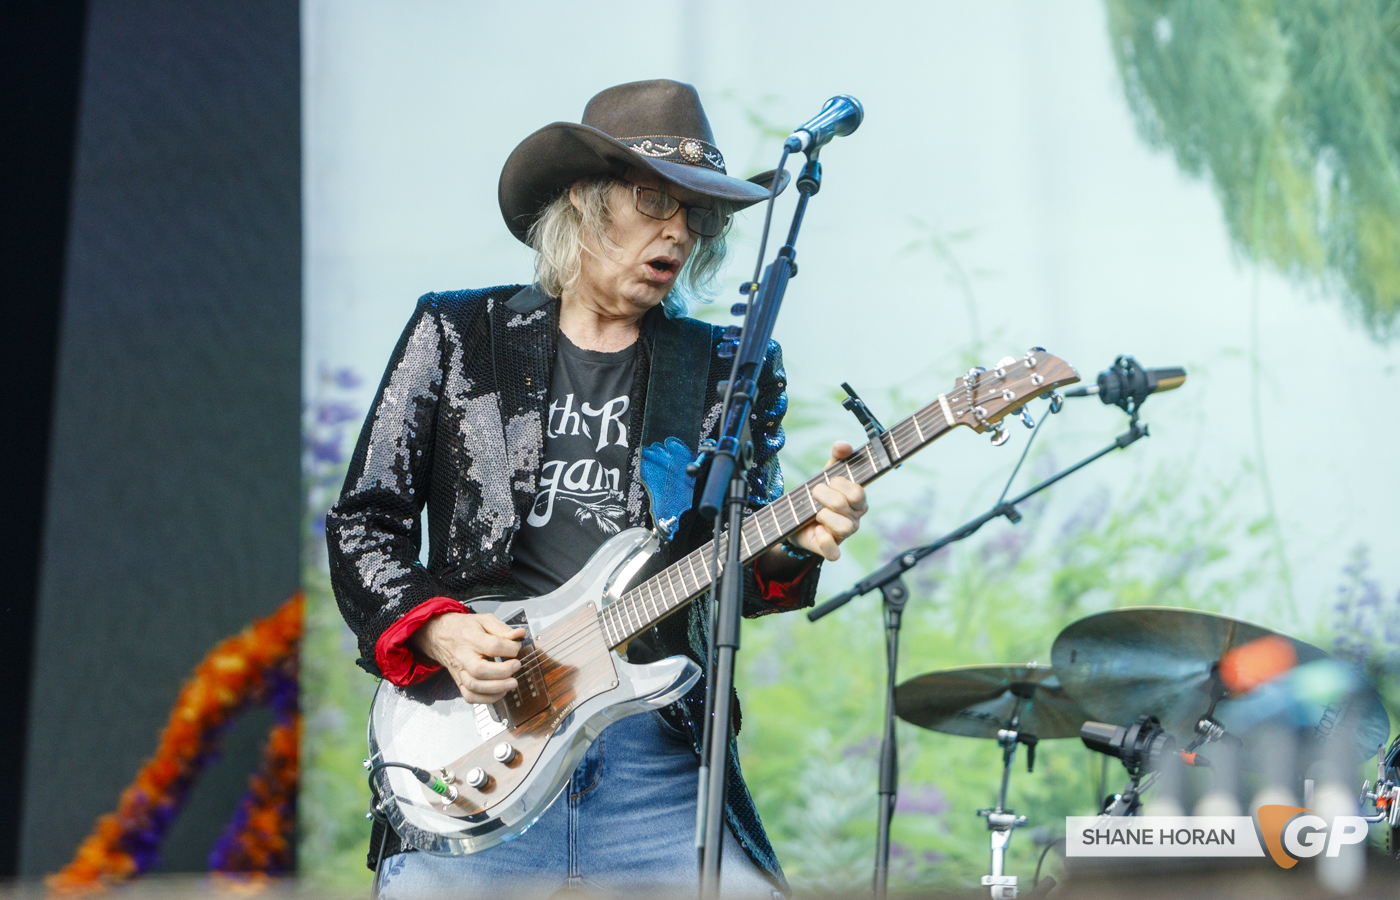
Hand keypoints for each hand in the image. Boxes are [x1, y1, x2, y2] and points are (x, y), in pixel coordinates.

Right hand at [409, 612, 525, 703]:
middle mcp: (463, 656)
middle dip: (502, 672)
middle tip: (516, 666)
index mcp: (470, 637)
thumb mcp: (484, 620)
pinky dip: (486, 699)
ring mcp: (460, 671)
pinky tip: (500, 692)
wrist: (440, 636)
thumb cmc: (464, 628)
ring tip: (512, 683)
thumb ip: (503, 628)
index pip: (492, 646)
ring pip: (474, 686)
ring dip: (496, 688)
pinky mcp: (459, 682)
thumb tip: (520, 634)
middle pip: (480, 670)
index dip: (510, 648)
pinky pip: (470, 696)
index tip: (516, 647)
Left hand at [787, 440, 868, 560]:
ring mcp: (845, 535)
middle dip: (824, 495)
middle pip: (845, 504)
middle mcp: (855, 518)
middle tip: (815, 494)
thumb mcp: (827, 473)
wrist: (796, 519)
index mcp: (858, 500)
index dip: (840, 484)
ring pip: (843, 526)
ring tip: (815, 513)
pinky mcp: (831, 550)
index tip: (829, 481)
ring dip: (823, 515)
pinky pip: (834, 551)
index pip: (858, 491)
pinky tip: (817, 531)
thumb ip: (837, 457)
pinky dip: (825, 541)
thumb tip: (843, 445)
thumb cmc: (818, 496)